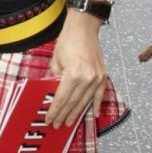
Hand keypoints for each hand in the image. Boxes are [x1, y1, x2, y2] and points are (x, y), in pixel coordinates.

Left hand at [45, 13, 107, 128]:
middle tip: (57, 124)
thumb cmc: (68, 41)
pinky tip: (94, 114)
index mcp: (73, 75)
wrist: (84, 28)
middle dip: (64, 114)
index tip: (49, 119)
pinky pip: (99, 94)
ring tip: (69, 122)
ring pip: (85, 101)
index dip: (55, 110)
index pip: (61, 98)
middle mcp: (87, 79)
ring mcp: (97, 78)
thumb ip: (55, 78)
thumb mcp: (55, 60)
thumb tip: (54, 92)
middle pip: (73, 102)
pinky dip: (96, 104)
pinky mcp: (103, 75)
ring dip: (77, 112)